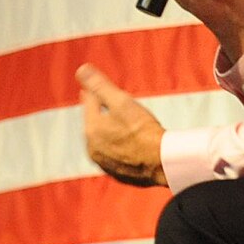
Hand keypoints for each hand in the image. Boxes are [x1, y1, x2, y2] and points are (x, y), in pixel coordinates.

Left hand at [77, 64, 166, 187]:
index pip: (89, 102)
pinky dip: (119, 148)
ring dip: (109, 132)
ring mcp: (104, 164)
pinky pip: (114, 156)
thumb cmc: (143, 130)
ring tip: (119, 124)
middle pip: (94, 123)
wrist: (162, 163)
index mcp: (91, 129)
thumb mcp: (121, 102)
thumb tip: (81, 69)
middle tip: (108, 104)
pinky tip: (129, 145)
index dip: (94, 91)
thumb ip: (100, 86)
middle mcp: (92, 149)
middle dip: (100, 113)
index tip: (94, 87)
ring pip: (103, 141)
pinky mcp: (117, 174)